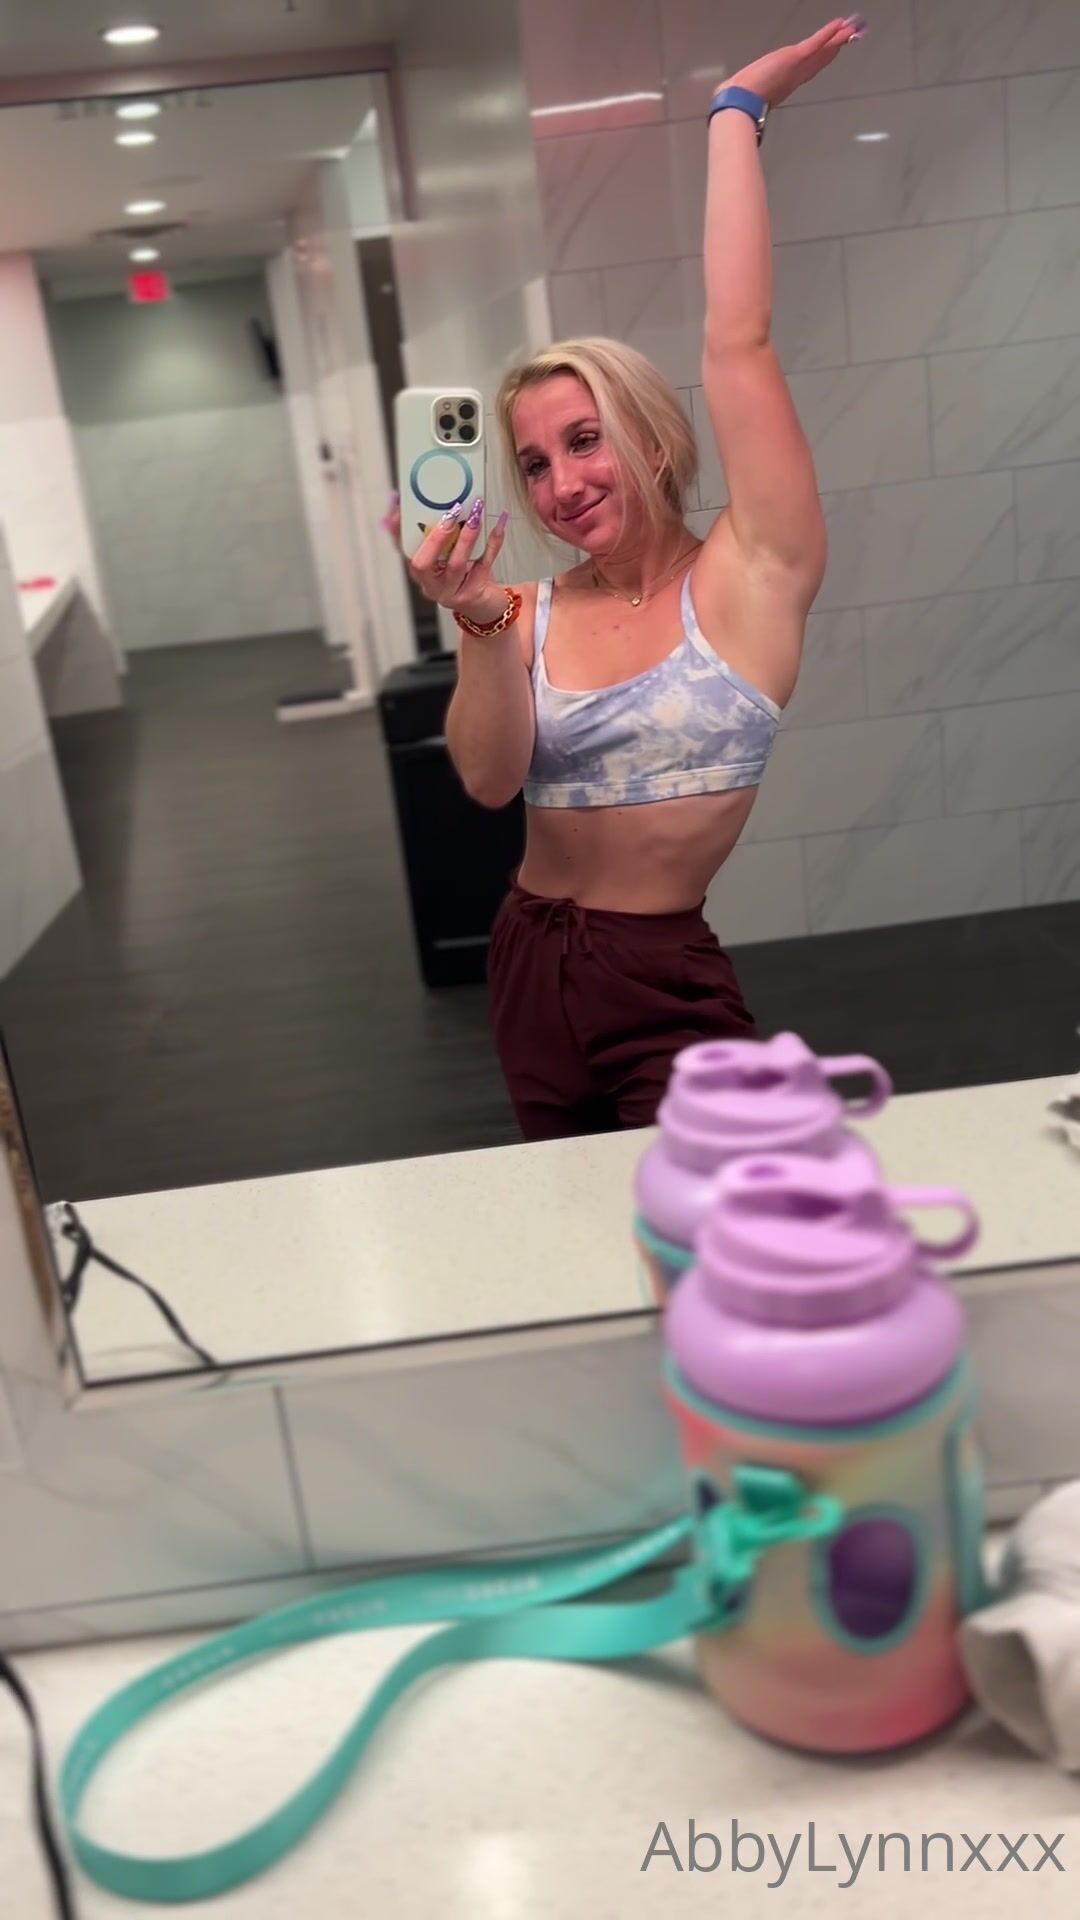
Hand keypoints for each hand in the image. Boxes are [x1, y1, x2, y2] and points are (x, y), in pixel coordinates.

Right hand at [380, 492, 509, 624]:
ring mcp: (450, 592)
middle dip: (435, 536)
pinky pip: (483, 564)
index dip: (395, 527)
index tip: (397, 500)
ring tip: (476, 514)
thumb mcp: (446, 555)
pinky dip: (493, 542)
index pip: (400, 547)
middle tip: (450, 512)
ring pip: (456, 564)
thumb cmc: (462, 574)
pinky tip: (500, 523)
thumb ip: (438, 532)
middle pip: (422, 563)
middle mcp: (429, 584)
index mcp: (418, 569)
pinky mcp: (472, 594)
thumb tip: (438, 499)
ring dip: (466, 537)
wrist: (483, 605)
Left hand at [728, 14, 863, 108]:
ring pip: (822, 50)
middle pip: (823, 57)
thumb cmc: (745, 97)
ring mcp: (798, 65)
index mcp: (790, 80)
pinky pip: (814, 43)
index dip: (827, 56)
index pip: (813, 65)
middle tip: (855, 33)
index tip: (838, 46)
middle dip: (838, 45)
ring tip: (853, 27)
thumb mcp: (758, 90)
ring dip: (838, 38)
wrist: (742, 100)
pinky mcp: (795, 57)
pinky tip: (838, 25)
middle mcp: (798, 73)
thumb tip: (757, 89)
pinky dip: (827, 34)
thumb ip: (763, 89)